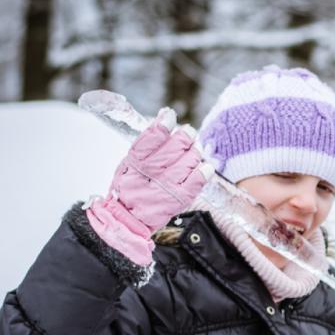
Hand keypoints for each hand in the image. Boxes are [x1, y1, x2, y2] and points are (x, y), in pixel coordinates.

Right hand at [104, 107, 211, 231]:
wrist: (128, 219)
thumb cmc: (130, 187)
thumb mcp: (128, 163)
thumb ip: (146, 143)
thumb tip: (164, 117)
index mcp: (136, 161)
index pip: (152, 137)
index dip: (164, 123)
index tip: (170, 115)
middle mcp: (152, 172)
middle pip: (176, 146)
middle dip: (186, 136)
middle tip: (188, 133)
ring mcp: (167, 185)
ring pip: (190, 160)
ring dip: (195, 152)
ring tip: (193, 151)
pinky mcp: (180, 198)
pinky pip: (198, 180)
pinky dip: (204, 171)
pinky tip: (206, 167)